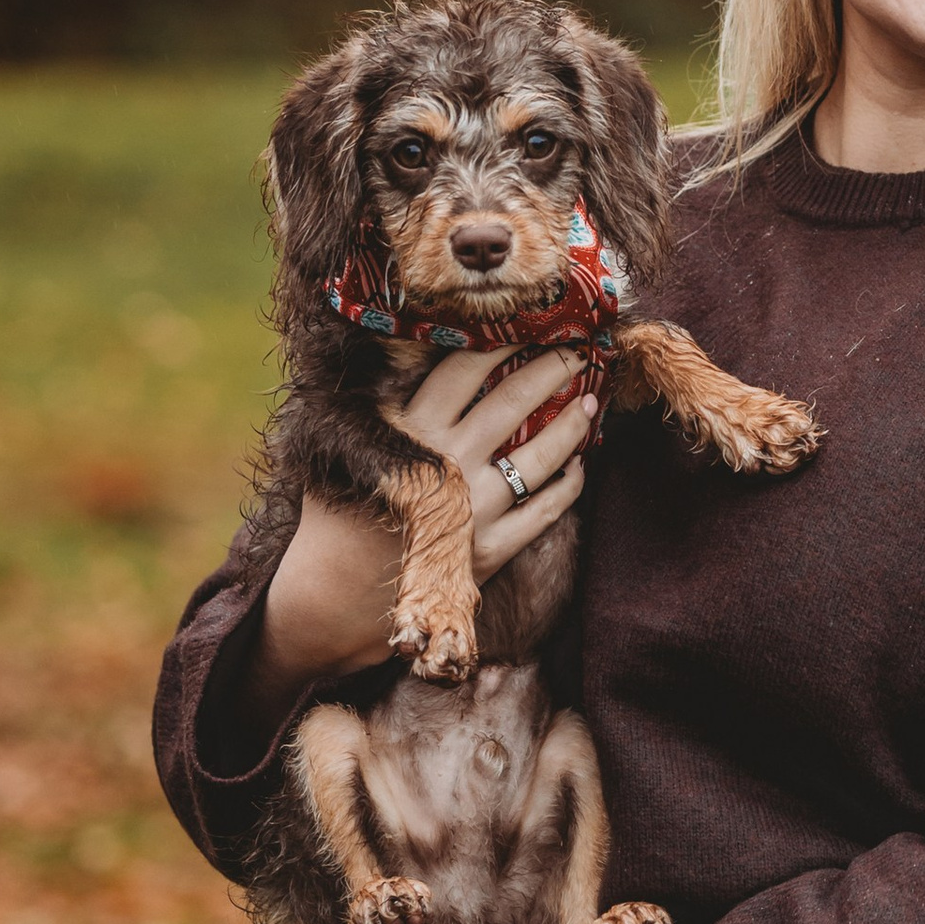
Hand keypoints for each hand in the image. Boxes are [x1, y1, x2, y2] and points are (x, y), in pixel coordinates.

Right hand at [243, 346, 598, 737]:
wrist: (332, 600)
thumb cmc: (335, 518)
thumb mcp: (349, 452)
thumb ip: (381, 408)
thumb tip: (403, 355)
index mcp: (410, 433)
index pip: (463, 370)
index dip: (501, 341)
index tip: (529, 323)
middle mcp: (448, 464)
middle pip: (513, 401)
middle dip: (553, 369)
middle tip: (579, 351)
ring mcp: (474, 510)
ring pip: (542, 454)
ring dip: (574, 423)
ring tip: (592, 401)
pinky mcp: (492, 552)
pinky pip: (546, 510)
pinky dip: (570, 483)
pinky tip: (580, 464)